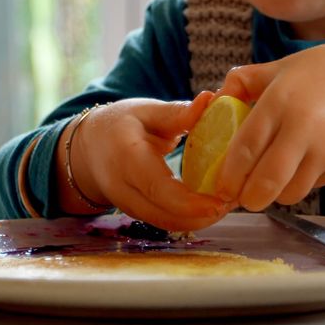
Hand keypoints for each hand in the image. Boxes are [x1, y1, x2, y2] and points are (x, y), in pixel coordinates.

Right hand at [61, 92, 229, 230]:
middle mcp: (123, 189)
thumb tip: (211, 100)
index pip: (159, 189)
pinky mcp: (137, 214)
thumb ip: (178, 112)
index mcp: (126, 159)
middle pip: (166, 216)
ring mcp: (127, 206)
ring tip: (229, 202)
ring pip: (168, 224)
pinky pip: (166, 222)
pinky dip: (191, 218)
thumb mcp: (146, 111)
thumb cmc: (119, 124)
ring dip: (201, 219)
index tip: (223, 199)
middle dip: (204, 215)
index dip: (192, 201)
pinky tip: (212, 205)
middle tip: (236, 199)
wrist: (88, 148)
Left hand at [214, 40, 324, 210]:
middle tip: (243, 197)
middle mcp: (303, 129)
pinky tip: (306, 164)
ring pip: (291, 192)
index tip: (222, 186)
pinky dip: (304, 182)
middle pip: (266, 183)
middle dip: (249, 198)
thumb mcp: (280, 68)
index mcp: (280, 102)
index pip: (244, 149)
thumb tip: (214, 100)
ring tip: (274, 179)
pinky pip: (315, 186)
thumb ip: (243, 82)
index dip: (228, 175)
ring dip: (277, 193)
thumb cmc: (322, 73)